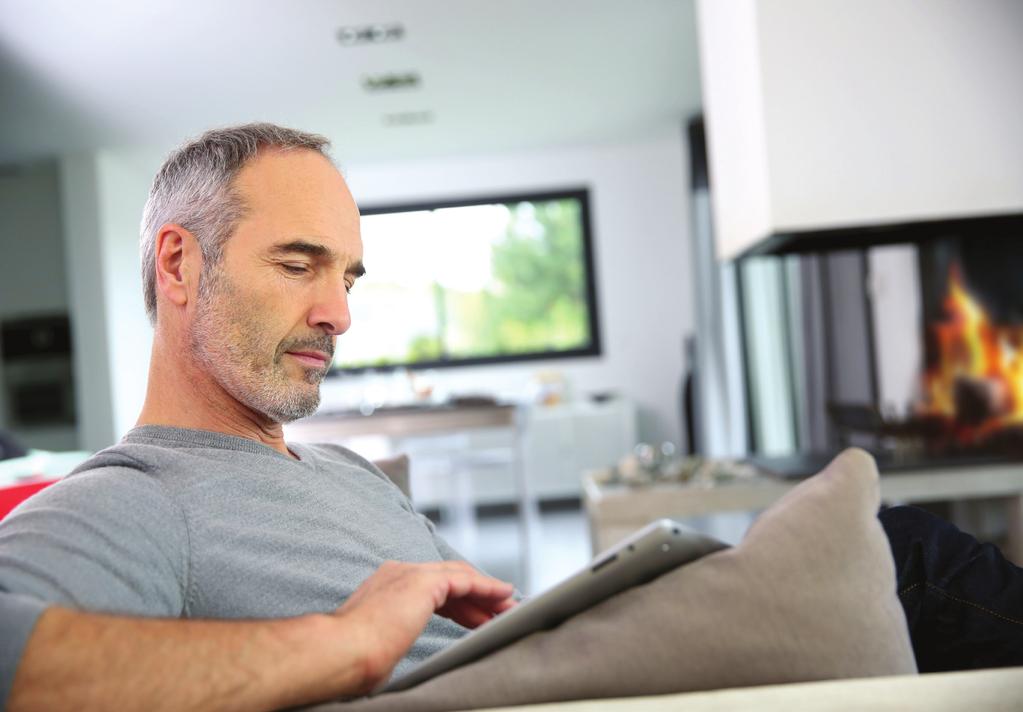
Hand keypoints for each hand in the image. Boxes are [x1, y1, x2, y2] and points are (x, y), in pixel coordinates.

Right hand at [334, 561, 515, 689]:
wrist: (340, 652)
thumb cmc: (350, 660)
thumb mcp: (377, 646)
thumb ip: (390, 640)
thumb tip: (390, 656)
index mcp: (383, 586)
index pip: (429, 589)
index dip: (456, 603)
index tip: (473, 618)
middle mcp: (396, 573)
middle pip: (447, 580)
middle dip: (475, 597)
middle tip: (497, 612)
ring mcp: (409, 574)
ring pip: (459, 577)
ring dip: (486, 592)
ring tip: (507, 605)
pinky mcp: (423, 582)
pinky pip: (465, 581)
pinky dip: (486, 587)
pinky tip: (502, 595)